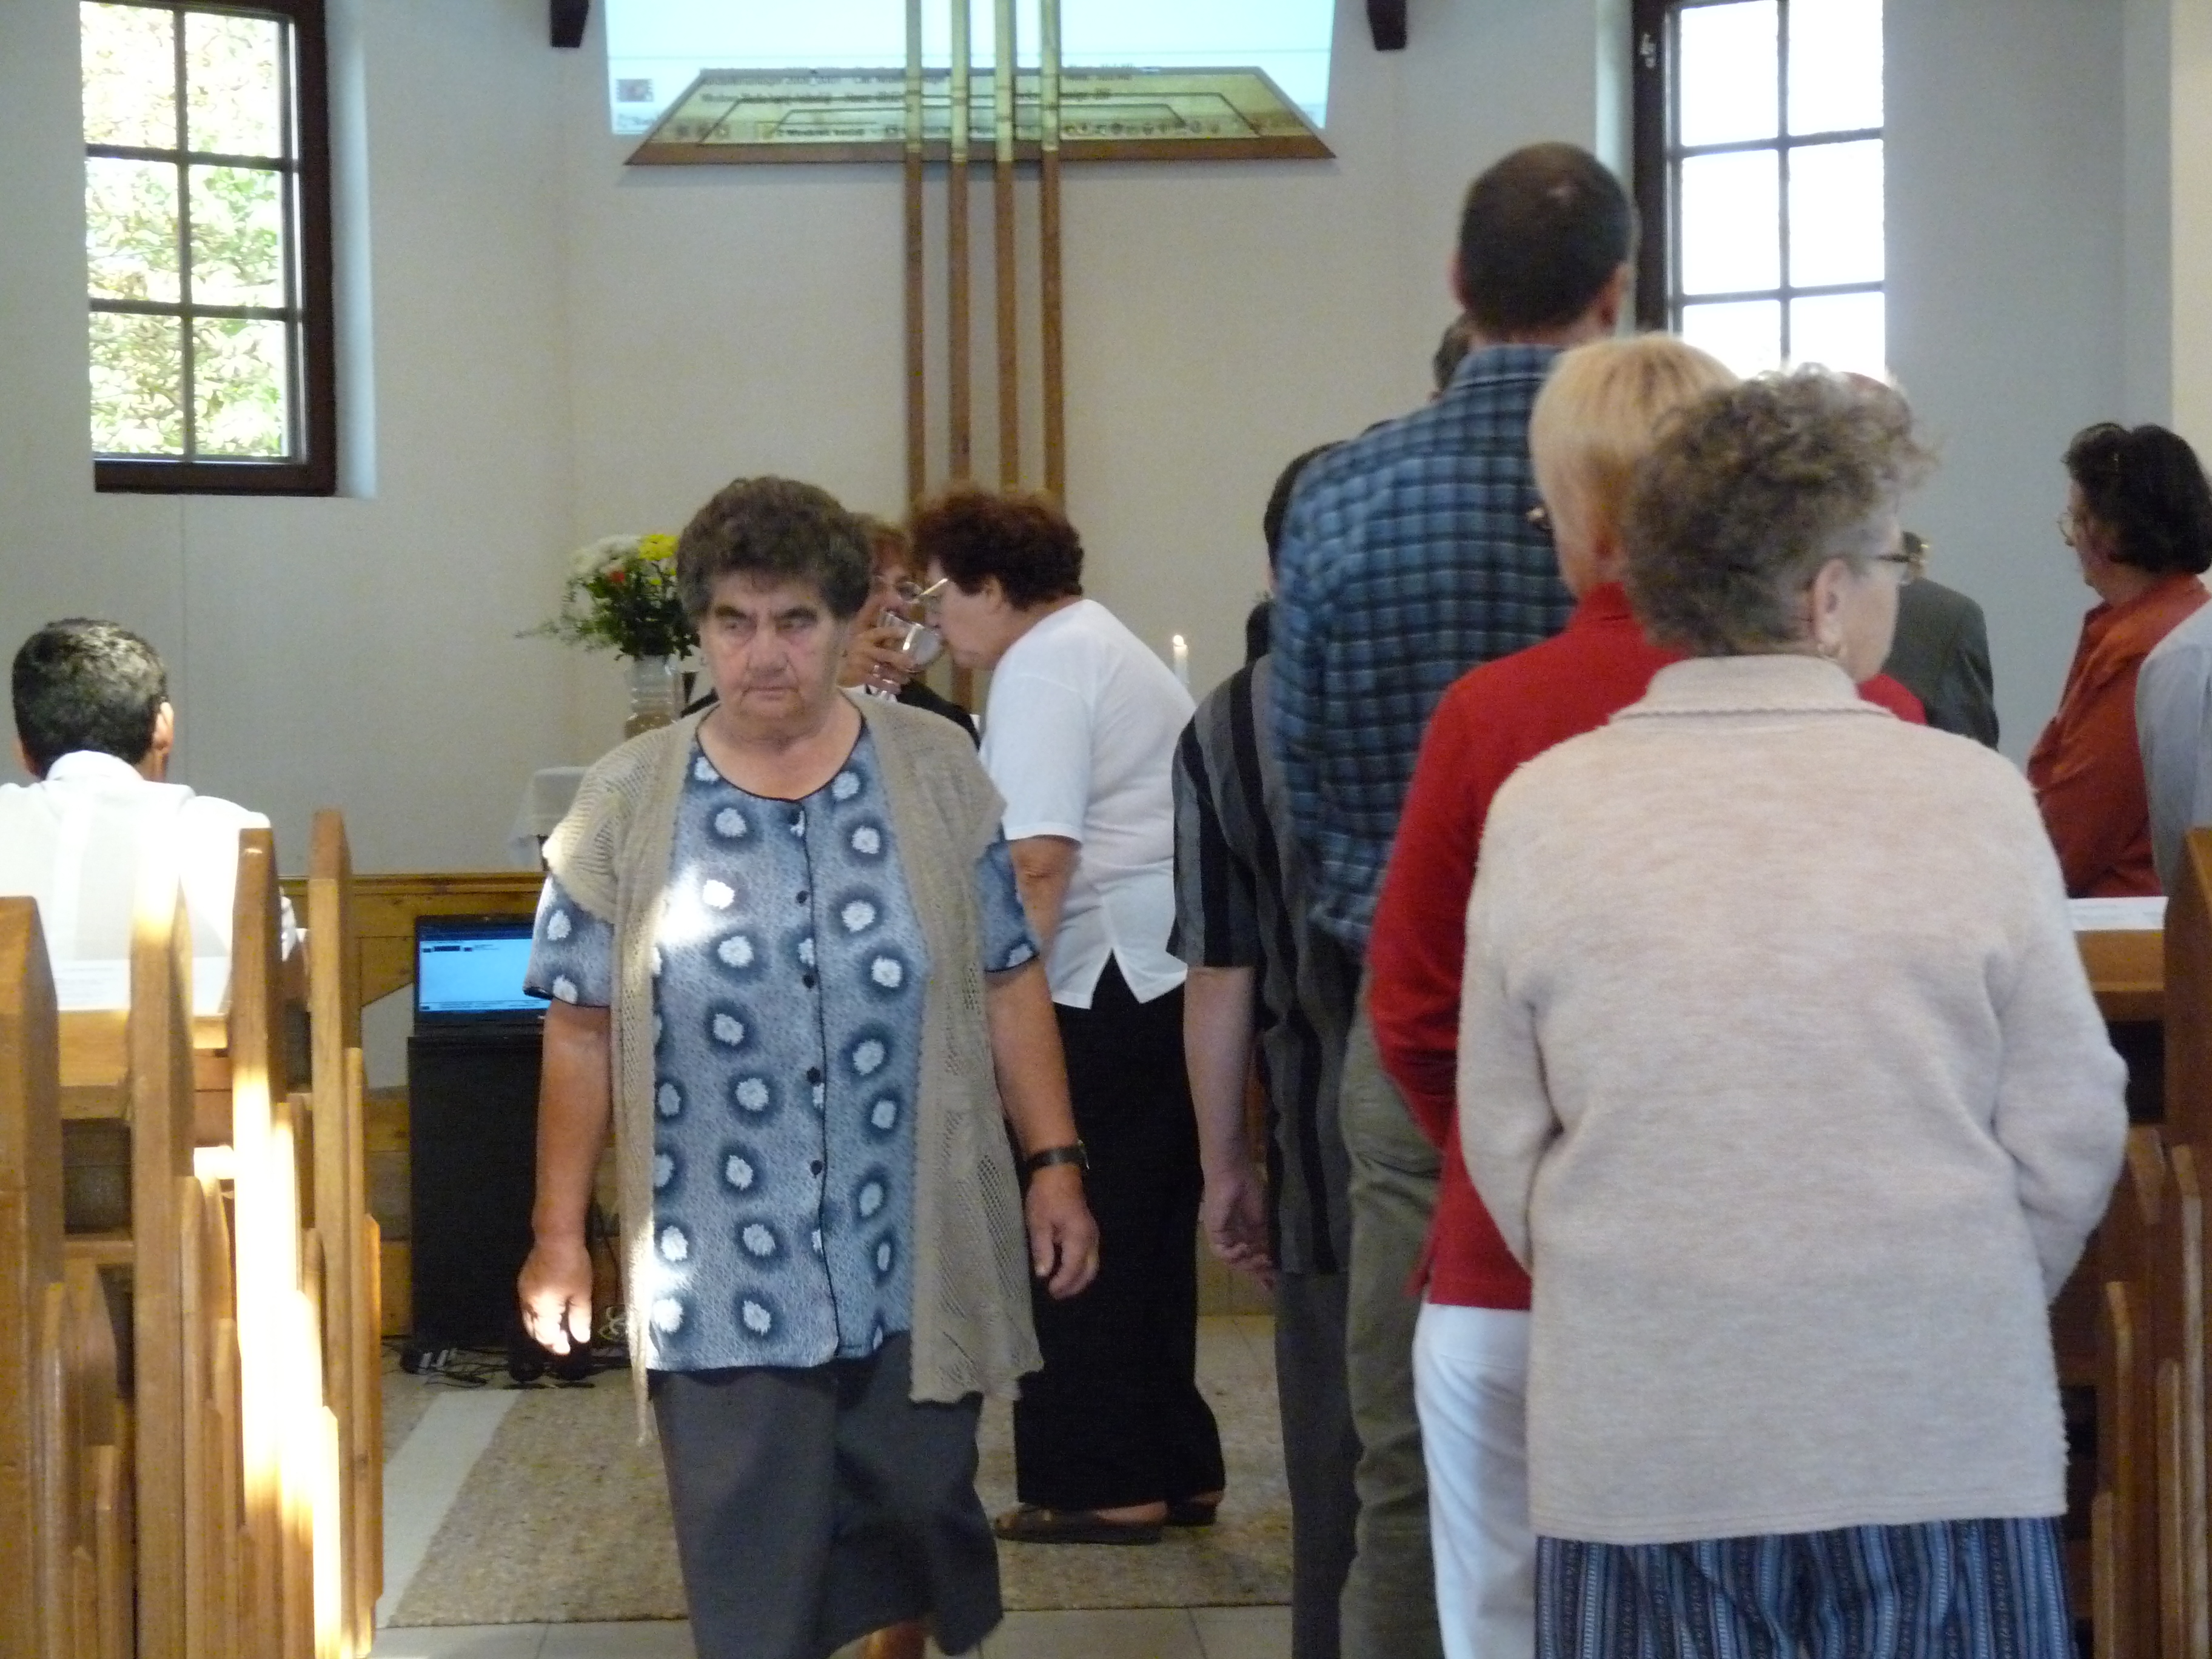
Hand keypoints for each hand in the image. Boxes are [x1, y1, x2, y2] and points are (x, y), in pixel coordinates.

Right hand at [518, 1235, 593, 1354]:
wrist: (556, 1238)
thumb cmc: (573, 1266)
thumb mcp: (581, 1293)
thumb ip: (579, 1318)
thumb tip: (580, 1339)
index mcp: (542, 1309)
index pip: (546, 1337)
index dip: (556, 1346)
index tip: (568, 1350)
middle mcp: (528, 1305)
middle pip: (534, 1331)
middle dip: (548, 1339)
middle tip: (563, 1342)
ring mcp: (523, 1293)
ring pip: (529, 1320)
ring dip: (542, 1328)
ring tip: (558, 1329)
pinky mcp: (523, 1283)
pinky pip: (528, 1308)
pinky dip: (538, 1316)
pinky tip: (550, 1312)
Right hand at [841, 623, 916, 694]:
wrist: (834, 667)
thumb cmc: (852, 651)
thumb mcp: (862, 640)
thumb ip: (878, 637)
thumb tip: (899, 629)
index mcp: (864, 637)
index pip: (879, 633)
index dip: (892, 632)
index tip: (905, 632)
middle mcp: (864, 649)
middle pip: (884, 654)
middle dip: (899, 659)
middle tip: (912, 663)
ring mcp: (861, 663)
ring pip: (883, 669)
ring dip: (896, 675)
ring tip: (907, 680)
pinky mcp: (860, 676)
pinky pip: (876, 681)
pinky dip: (888, 686)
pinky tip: (897, 689)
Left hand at [1024, 1165, 1099, 1298]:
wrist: (1057, 1172)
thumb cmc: (1045, 1196)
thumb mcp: (1038, 1223)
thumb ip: (1042, 1250)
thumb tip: (1043, 1274)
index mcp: (1078, 1237)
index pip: (1073, 1269)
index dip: (1062, 1283)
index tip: (1049, 1291)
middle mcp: (1091, 1238)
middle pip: (1088, 1271)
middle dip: (1074, 1286)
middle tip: (1056, 1295)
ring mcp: (1092, 1234)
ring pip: (1091, 1265)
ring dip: (1078, 1279)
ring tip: (1061, 1287)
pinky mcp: (1089, 1231)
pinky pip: (1090, 1256)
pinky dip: (1080, 1268)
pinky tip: (1067, 1271)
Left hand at [1201, 1161, 1275, 1287]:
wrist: (1234, 1172)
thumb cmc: (1250, 1188)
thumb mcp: (1265, 1219)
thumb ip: (1268, 1239)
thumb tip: (1277, 1259)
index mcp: (1245, 1234)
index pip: (1254, 1258)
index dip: (1264, 1272)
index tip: (1276, 1284)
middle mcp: (1233, 1238)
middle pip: (1244, 1264)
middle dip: (1258, 1272)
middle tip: (1272, 1274)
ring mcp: (1223, 1237)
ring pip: (1233, 1261)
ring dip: (1249, 1264)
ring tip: (1263, 1260)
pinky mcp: (1214, 1233)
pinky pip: (1222, 1252)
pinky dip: (1235, 1254)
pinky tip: (1245, 1248)